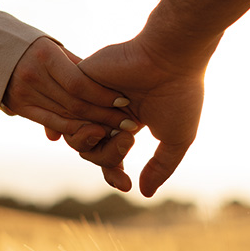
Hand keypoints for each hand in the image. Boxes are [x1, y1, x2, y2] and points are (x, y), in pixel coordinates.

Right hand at [2, 37, 134, 161]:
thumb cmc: (32, 45)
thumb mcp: (54, 48)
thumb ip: (77, 67)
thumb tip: (105, 87)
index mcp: (44, 55)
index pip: (79, 83)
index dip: (103, 95)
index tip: (124, 101)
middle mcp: (32, 76)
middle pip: (74, 103)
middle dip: (104, 115)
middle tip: (127, 122)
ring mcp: (23, 93)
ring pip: (65, 115)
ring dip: (93, 125)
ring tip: (115, 130)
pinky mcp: (19, 107)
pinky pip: (51, 121)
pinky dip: (73, 128)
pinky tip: (91, 132)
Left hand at [78, 31, 210, 196]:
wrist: (172, 57)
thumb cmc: (180, 94)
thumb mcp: (176, 139)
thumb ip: (160, 167)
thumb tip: (143, 193)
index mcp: (128, 121)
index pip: (108, 155)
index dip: (113, 174)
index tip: (126, 185)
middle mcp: (107, 109)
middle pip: (89, 150)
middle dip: (107, 156)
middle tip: (129, 139)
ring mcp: (93, 95)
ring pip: (75, 135)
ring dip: (99, 140)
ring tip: (124, 130)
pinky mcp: (80, 78)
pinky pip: (69, 111)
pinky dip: (89, 115)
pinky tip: (112, 110)